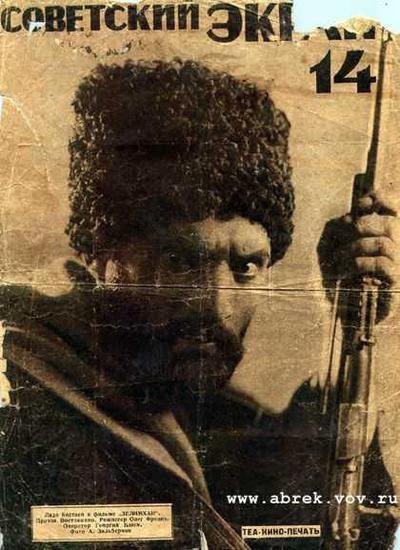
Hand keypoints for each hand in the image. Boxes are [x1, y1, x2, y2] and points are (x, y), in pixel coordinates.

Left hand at [318, 190, 399, 319]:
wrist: (358, 312)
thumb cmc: (352, 276)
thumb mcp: (346, 248)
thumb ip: (350, 230)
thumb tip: (346, 218)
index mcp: (394, 234)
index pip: (397, 207)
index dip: (381, 199)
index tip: (360, 205)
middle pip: (392, 224)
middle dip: (364, 224)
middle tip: (347, 233)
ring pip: (384, 245)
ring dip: (355, 247)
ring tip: (339, 256)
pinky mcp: (398, 284)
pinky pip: (382, 265)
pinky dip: (360, 264)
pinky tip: (345, 271)